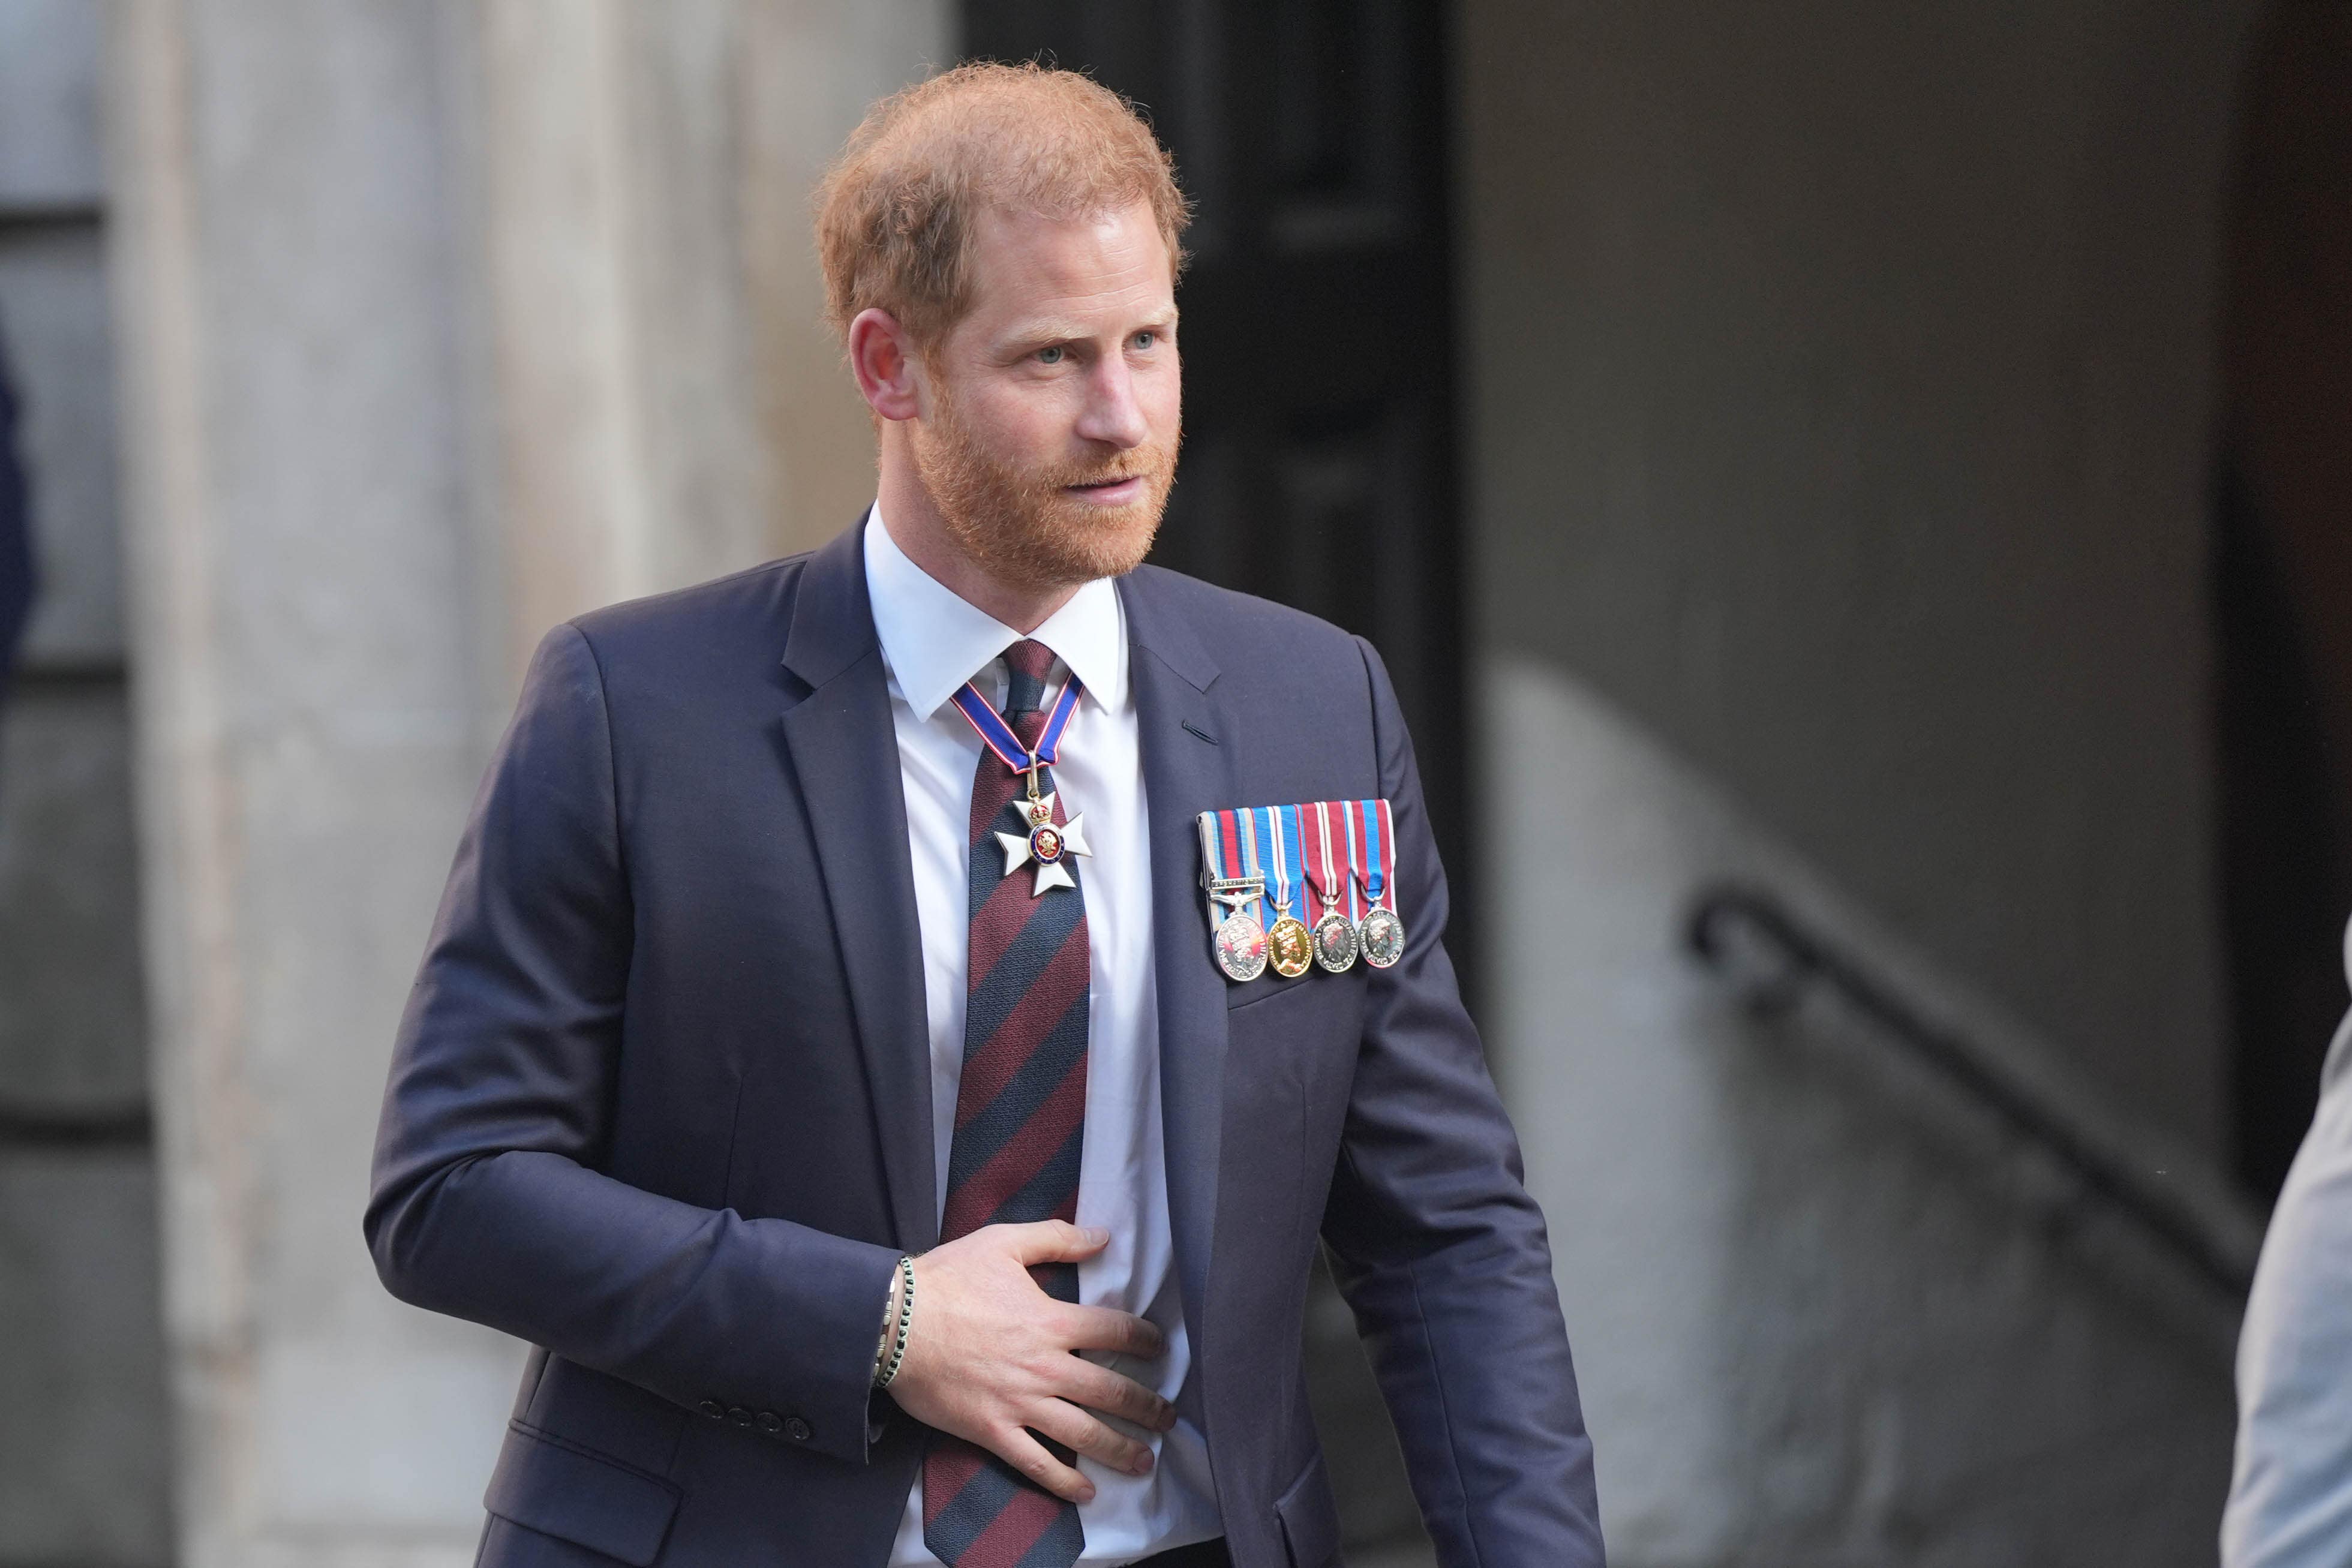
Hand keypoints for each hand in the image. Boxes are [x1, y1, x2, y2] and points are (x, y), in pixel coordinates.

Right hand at [887, 1220, 1174, 1503]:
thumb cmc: (946, 1279)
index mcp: (1051, 1321)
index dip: (1145, 1339)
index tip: (1161, 1348)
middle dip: (1147, 1407)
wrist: (893, 1323)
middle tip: (1168, 1417)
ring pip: (1084, 1434)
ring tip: (1145, 1459)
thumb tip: (1102, 1236)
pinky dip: (1065, 1482)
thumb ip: (1056, 1238)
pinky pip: (1036, 1463)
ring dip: (1121, 1448)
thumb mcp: (1003, 1243)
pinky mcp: (993, 1431)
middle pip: (1111, 1391)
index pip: (1115, 1331)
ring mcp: (1020, 1403)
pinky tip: (1087, 1493)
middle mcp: (1044, 1367)